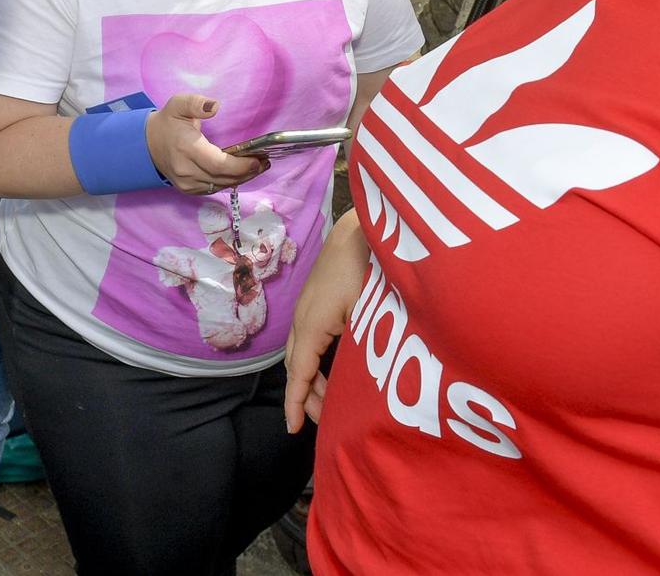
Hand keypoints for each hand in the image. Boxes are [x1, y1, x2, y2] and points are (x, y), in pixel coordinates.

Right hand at [146, 93, 268, 194]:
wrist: (148, 144)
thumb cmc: (168, 122)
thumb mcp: (178, 104)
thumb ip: (196, 103)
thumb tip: (215, 106)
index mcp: (186, 148)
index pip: (218, 164)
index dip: (240, 166)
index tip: (258, 159)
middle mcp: (186, 170)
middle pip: (223, 178)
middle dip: (247, 172)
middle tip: (264, 162)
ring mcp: (187, 183)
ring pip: (221, 186)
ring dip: (242, 178)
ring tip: (258, 167)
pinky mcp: (188, 190)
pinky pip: (214, 188)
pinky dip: (230, 182)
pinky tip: (242, 173)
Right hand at [285, 211, 367, 432]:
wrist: (360, 228)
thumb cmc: (365, 268)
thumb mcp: (365, 314)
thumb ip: (358, 349)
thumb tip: (364, 384)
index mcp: (311, 325)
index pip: (299, 373)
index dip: (296, 403)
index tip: (293, 430)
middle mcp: (302, 318)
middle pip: (296, 366)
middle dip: (306, 396)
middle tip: (324, 421)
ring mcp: (306, 308)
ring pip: (299, 352)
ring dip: (311, 378)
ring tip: (329, 399)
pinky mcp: (315, 300)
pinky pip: (306, 339)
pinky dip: (314, 361)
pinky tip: (331, 367)